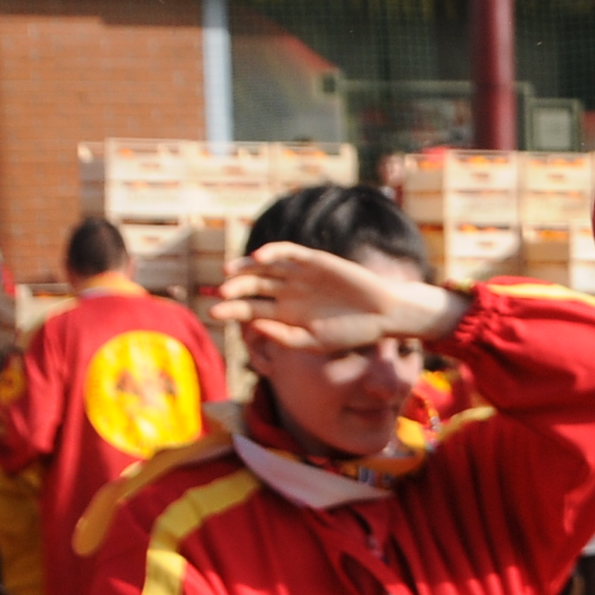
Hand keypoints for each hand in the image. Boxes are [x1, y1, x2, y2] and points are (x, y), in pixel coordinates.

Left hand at [213, 244, 467, 353]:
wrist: (381, 314)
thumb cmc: (348, 333)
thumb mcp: (310, 342)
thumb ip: (281, 336)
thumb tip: (252, 323)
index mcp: (284, 314)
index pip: (249, 309)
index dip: (230, 310)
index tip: (213, 314)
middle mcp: (287, 292)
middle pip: (252, 285)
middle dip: (234, 288)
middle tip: (221, 293)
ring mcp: (300, 274)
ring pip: (265, 266)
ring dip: (245, 267)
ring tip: (229, 272)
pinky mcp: (314, 260)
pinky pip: (288, 252)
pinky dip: (273, 252)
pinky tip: (260, 258)